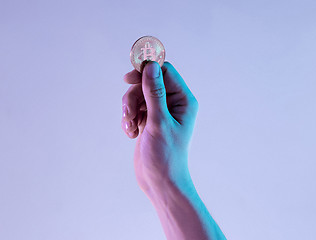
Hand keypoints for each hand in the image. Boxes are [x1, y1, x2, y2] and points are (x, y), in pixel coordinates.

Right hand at [121, 61, 198, 193]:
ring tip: (130, 126)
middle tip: (129, 113)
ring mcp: (160, 112)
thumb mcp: (158, 121)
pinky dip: (128, 119)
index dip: (146, 71)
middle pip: (147, 82)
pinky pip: (134, 109)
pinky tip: (130, 133)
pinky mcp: (148, 120)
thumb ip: (154, 93)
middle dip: (134, 96)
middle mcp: (173, 103)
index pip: (165, 72)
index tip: (128, 79)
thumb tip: (151, 66)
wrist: (160, 181)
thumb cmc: (166, 155)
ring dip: (129, 109)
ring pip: (138, 95)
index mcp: (183, 100)